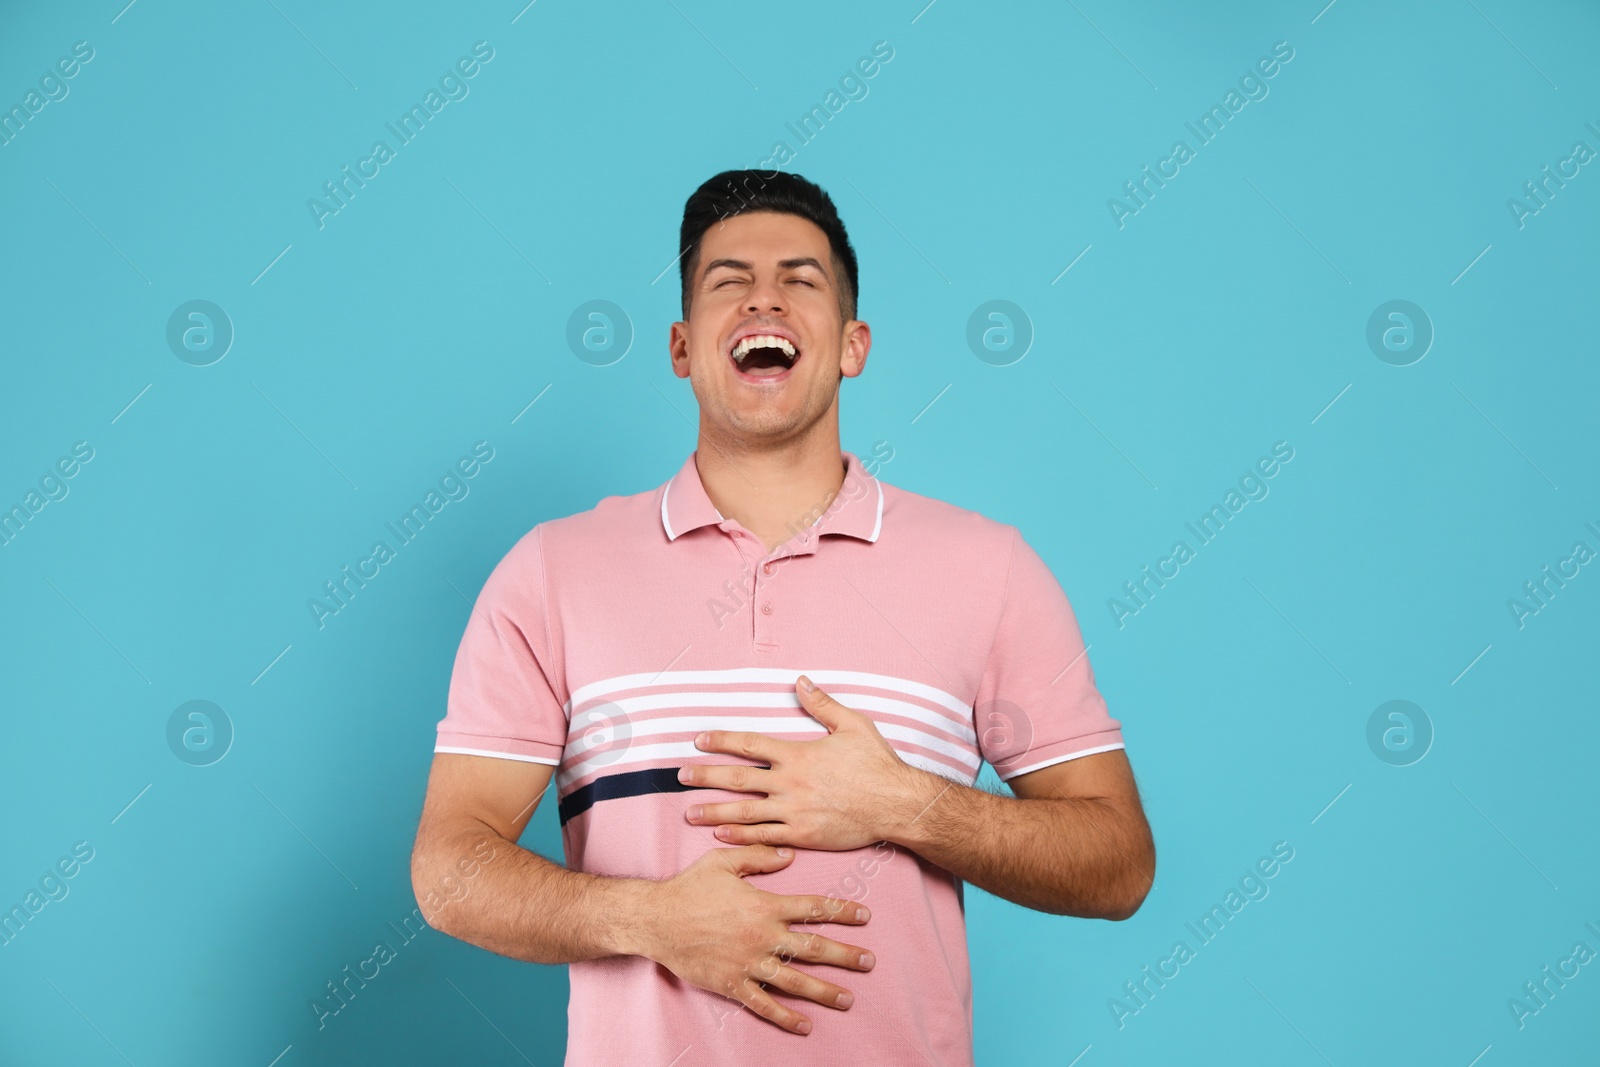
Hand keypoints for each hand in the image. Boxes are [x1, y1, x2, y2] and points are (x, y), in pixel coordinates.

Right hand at [634, 843, 875, 1034]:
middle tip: (869, 962)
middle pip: (813, 948)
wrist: (656, 920)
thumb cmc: (689, 887)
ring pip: (795, 981)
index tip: (864, 915)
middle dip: (845, 955)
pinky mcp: (732, 984)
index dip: (842, 911)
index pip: (812, 907)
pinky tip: (805, 1025)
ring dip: (824, 990)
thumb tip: (790, 855)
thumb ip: (758, 855)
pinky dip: (785, 1017)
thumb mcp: (723, 861)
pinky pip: (764, 1004)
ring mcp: (748, 964)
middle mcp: (762, 936)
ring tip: (848, 998)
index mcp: (764, 905)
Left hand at [677, 676, 937, 850]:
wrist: (896, 804)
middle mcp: (790, 783)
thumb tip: (801, 681)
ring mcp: (794, 812)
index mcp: (798, 754)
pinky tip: (721, 836)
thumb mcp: (853, 725)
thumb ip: (822, 704)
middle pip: (738, 779)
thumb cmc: (877, 764)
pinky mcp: (802, 835)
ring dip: (714, 812)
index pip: (750, 744)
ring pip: (745, 812)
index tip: (699, 740)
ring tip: (689, 812)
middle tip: (680, 776)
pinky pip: (764, 837)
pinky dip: (740, 836)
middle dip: (706, 776)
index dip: (722, 740)